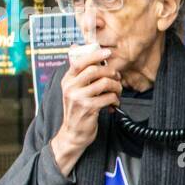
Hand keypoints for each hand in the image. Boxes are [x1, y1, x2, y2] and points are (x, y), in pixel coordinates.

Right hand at [50, 45, 120, 175]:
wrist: (73, 134)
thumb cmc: (77, 111)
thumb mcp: (74, 91)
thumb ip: (80, 76)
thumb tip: (80, 50)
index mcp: (67, 81)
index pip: (80, 62)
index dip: (95, 55)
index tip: (107, 53)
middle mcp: (71, 88)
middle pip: (95, 70)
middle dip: (111, 72)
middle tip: (117, 78)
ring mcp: (79, 98)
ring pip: (105, 83)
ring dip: (116, 87)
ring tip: (117, 92)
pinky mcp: (89, 108)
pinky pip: (109, 97)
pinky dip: (115, 100)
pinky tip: (113, 105)